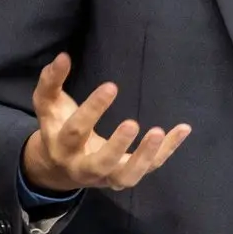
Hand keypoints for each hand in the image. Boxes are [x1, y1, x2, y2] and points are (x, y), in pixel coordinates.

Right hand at [21, 52, 190, 192]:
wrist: (58, 169)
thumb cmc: (57, 128)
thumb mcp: (48, 106)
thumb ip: (51, 82)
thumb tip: (63, 57)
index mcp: (62, 147)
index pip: (76, 131)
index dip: (93, 110)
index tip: (112, 86)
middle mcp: (83, 167)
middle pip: (100, 163)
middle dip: (116, 146)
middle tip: (132, 123)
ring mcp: (107, 176)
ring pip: (126, 176)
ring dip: (144, 157)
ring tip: (158, 132)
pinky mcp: (126, 176)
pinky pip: (150, 167)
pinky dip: (168, 150)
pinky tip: (183, 129)